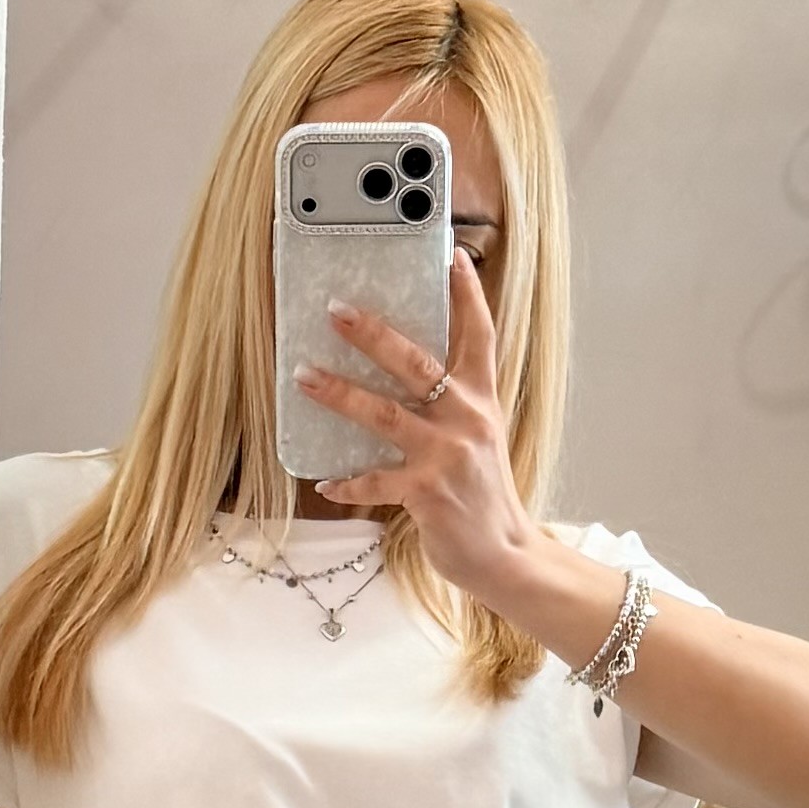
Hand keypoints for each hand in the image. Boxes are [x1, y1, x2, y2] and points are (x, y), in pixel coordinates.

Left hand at [296, 250, 532, 601]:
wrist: (504, 553)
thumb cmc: (484, 493)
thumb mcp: (481, 436)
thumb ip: (453, 403)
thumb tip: (408, 374)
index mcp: (482, 398)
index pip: (479, 334)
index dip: (467, 293)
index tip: (452, 255)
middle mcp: (466, 419)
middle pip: (415, 363)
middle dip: (372, 333)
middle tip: (335, 310)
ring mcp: (445, 455)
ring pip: (384, 413)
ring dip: (340, 393)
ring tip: (304, 376)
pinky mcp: (426, 492)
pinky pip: (375, 482)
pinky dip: (347, 483)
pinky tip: (324, 482)